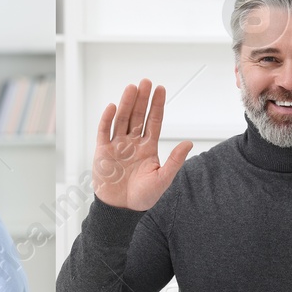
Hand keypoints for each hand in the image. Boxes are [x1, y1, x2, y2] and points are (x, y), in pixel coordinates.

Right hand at [92, 78, 192, 211]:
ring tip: (132, 88)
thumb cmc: (143, 196)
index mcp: (148, 147)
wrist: (121, 209)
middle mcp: (133, 142)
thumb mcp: (162, 179)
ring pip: (122, 119)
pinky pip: (104, 132)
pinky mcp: (102, 152)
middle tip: (146, 81)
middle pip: (138, 116)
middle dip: (142, 99)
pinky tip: (112, 107)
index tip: (160, 89)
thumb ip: (174, 160)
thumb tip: (188, 143)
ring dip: (127, 104)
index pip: (154, 121)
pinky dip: (107, 119)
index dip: (157, 105)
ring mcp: (117, 145)